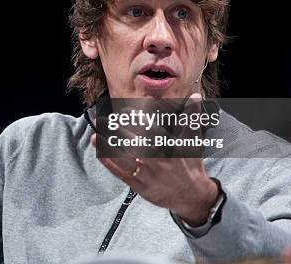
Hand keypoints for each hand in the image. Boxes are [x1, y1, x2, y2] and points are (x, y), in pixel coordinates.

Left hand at [92, 93, 219, 225]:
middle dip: (118, 131)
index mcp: (170, 147)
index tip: (126, 110)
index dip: (139, 121)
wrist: (192, 195)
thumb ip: (191, 116)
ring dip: (109, 147)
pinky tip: (99, 154)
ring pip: (126, 159)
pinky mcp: (140, 187)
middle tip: (103, 119)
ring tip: (95, 135)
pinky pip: (123, 174)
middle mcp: (159, 161)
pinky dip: (110, 164)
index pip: (153, 131)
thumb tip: (195, 95)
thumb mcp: (193, 140)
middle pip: (136, 144)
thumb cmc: (190, 163)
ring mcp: (148, 175)